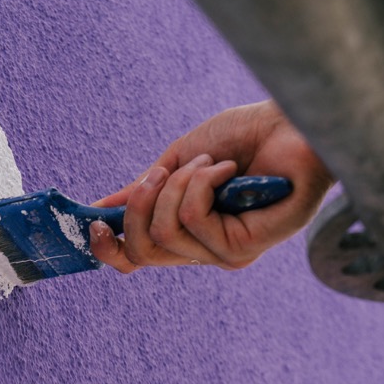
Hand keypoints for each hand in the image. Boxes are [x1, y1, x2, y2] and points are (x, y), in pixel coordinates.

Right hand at [89, 100, 332, 272]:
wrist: (291, 122)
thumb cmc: (244, 137)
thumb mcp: (178, 163)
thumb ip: (144, 191)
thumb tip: (99, 208)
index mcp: (189, 235)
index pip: (136, 261)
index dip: (108, 247)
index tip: (92, 220)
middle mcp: (206, 252)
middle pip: (142, 251)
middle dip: (141, 203)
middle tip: (163, 171)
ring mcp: (226, 255)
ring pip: (167, 232)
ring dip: (180, 184)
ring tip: (212, 163)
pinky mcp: (246, 247)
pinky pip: (194, 221)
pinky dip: (202, 184)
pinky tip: (229, 170)